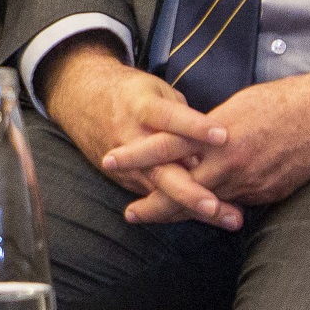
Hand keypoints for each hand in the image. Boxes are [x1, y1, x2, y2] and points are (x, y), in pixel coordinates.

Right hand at [40, 36, 239, 229]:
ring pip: (163, 191)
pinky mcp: (127, 179)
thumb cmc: (131, 94)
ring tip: (227, 218)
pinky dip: (187, 209)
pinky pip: (158, 197)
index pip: (169, 118)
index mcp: (141, 108)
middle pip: (161, 167)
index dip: (195, 127)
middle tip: (214, 205)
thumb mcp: (157, 90)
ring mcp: (127, 165)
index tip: (223, 136)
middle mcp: (132, 139)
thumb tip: (211, 143)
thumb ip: (182, 116)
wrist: (82, 100)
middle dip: (188, 190)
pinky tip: (217, 219)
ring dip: (195, 207)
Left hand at [117, 62, 309, 222]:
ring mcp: (252, 183)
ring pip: (209, 203)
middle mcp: (232, 162)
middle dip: (153, 204)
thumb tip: (191, 140)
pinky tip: (207, 213)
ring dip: (184, 211)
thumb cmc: (287, 100)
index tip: (110, 160)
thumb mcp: (239, 106)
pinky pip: (237, 203)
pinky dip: (219, 207)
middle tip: (129, 213)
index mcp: (219, 132)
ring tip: (159, 217)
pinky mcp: (269, 194)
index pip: (167, 146)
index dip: (137, 156)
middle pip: (182, 189)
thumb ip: (211, 128)